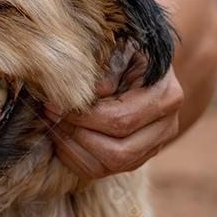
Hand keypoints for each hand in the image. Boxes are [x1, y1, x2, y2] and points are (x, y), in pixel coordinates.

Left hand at [45, 43, 182, 179]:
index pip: (120, 120)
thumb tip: (93, 93)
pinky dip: (77, 159)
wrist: (145, 60)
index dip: (82, 116)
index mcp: (166, 96)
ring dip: (74, 150)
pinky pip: (104, 171)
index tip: (53, 103)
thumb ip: (109, 65)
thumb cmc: (129, 47)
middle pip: (118, 152)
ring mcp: (154, 146)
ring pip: (110, 167)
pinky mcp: (138, 157)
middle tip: (50, 116)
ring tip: (53, 126)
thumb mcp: (120, 45)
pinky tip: (61, 139)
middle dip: (76, 136)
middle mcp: (166, 127)